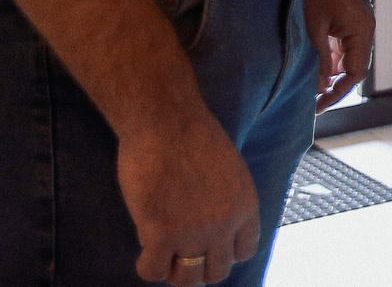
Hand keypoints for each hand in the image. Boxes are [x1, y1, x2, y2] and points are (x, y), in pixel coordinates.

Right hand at [116, 108, 259, 283]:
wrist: (168, 121)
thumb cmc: (193, 136)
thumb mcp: (229, 170)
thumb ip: (225, 200)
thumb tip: (212, 223)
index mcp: (246, 206)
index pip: (245, 251)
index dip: (224, 252)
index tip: (208, 246)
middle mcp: (225, 225)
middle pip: (216, 272)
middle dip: (198, 267)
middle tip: (180, 253)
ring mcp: (194, 233)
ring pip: (187, 279)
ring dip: (174, 272)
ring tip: (162, 255)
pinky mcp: (161, 233)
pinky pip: (153, 271)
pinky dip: (147, 267)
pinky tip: (144, 249)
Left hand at [303, 0, 373, 111]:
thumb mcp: (314, 27)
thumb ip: (319, 59)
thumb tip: (320, 87)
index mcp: (362, 31)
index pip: (356, 73)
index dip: (338, 92)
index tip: (319, 105)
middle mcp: (365, 28)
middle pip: (354, 66)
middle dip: (334, 84)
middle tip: (312, 101)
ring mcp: (358, 21)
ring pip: (348, 56)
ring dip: (331, 70)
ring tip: (310, 85)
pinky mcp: (349, 17)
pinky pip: (343, 43)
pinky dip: (330, 55)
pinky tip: (315, 63)